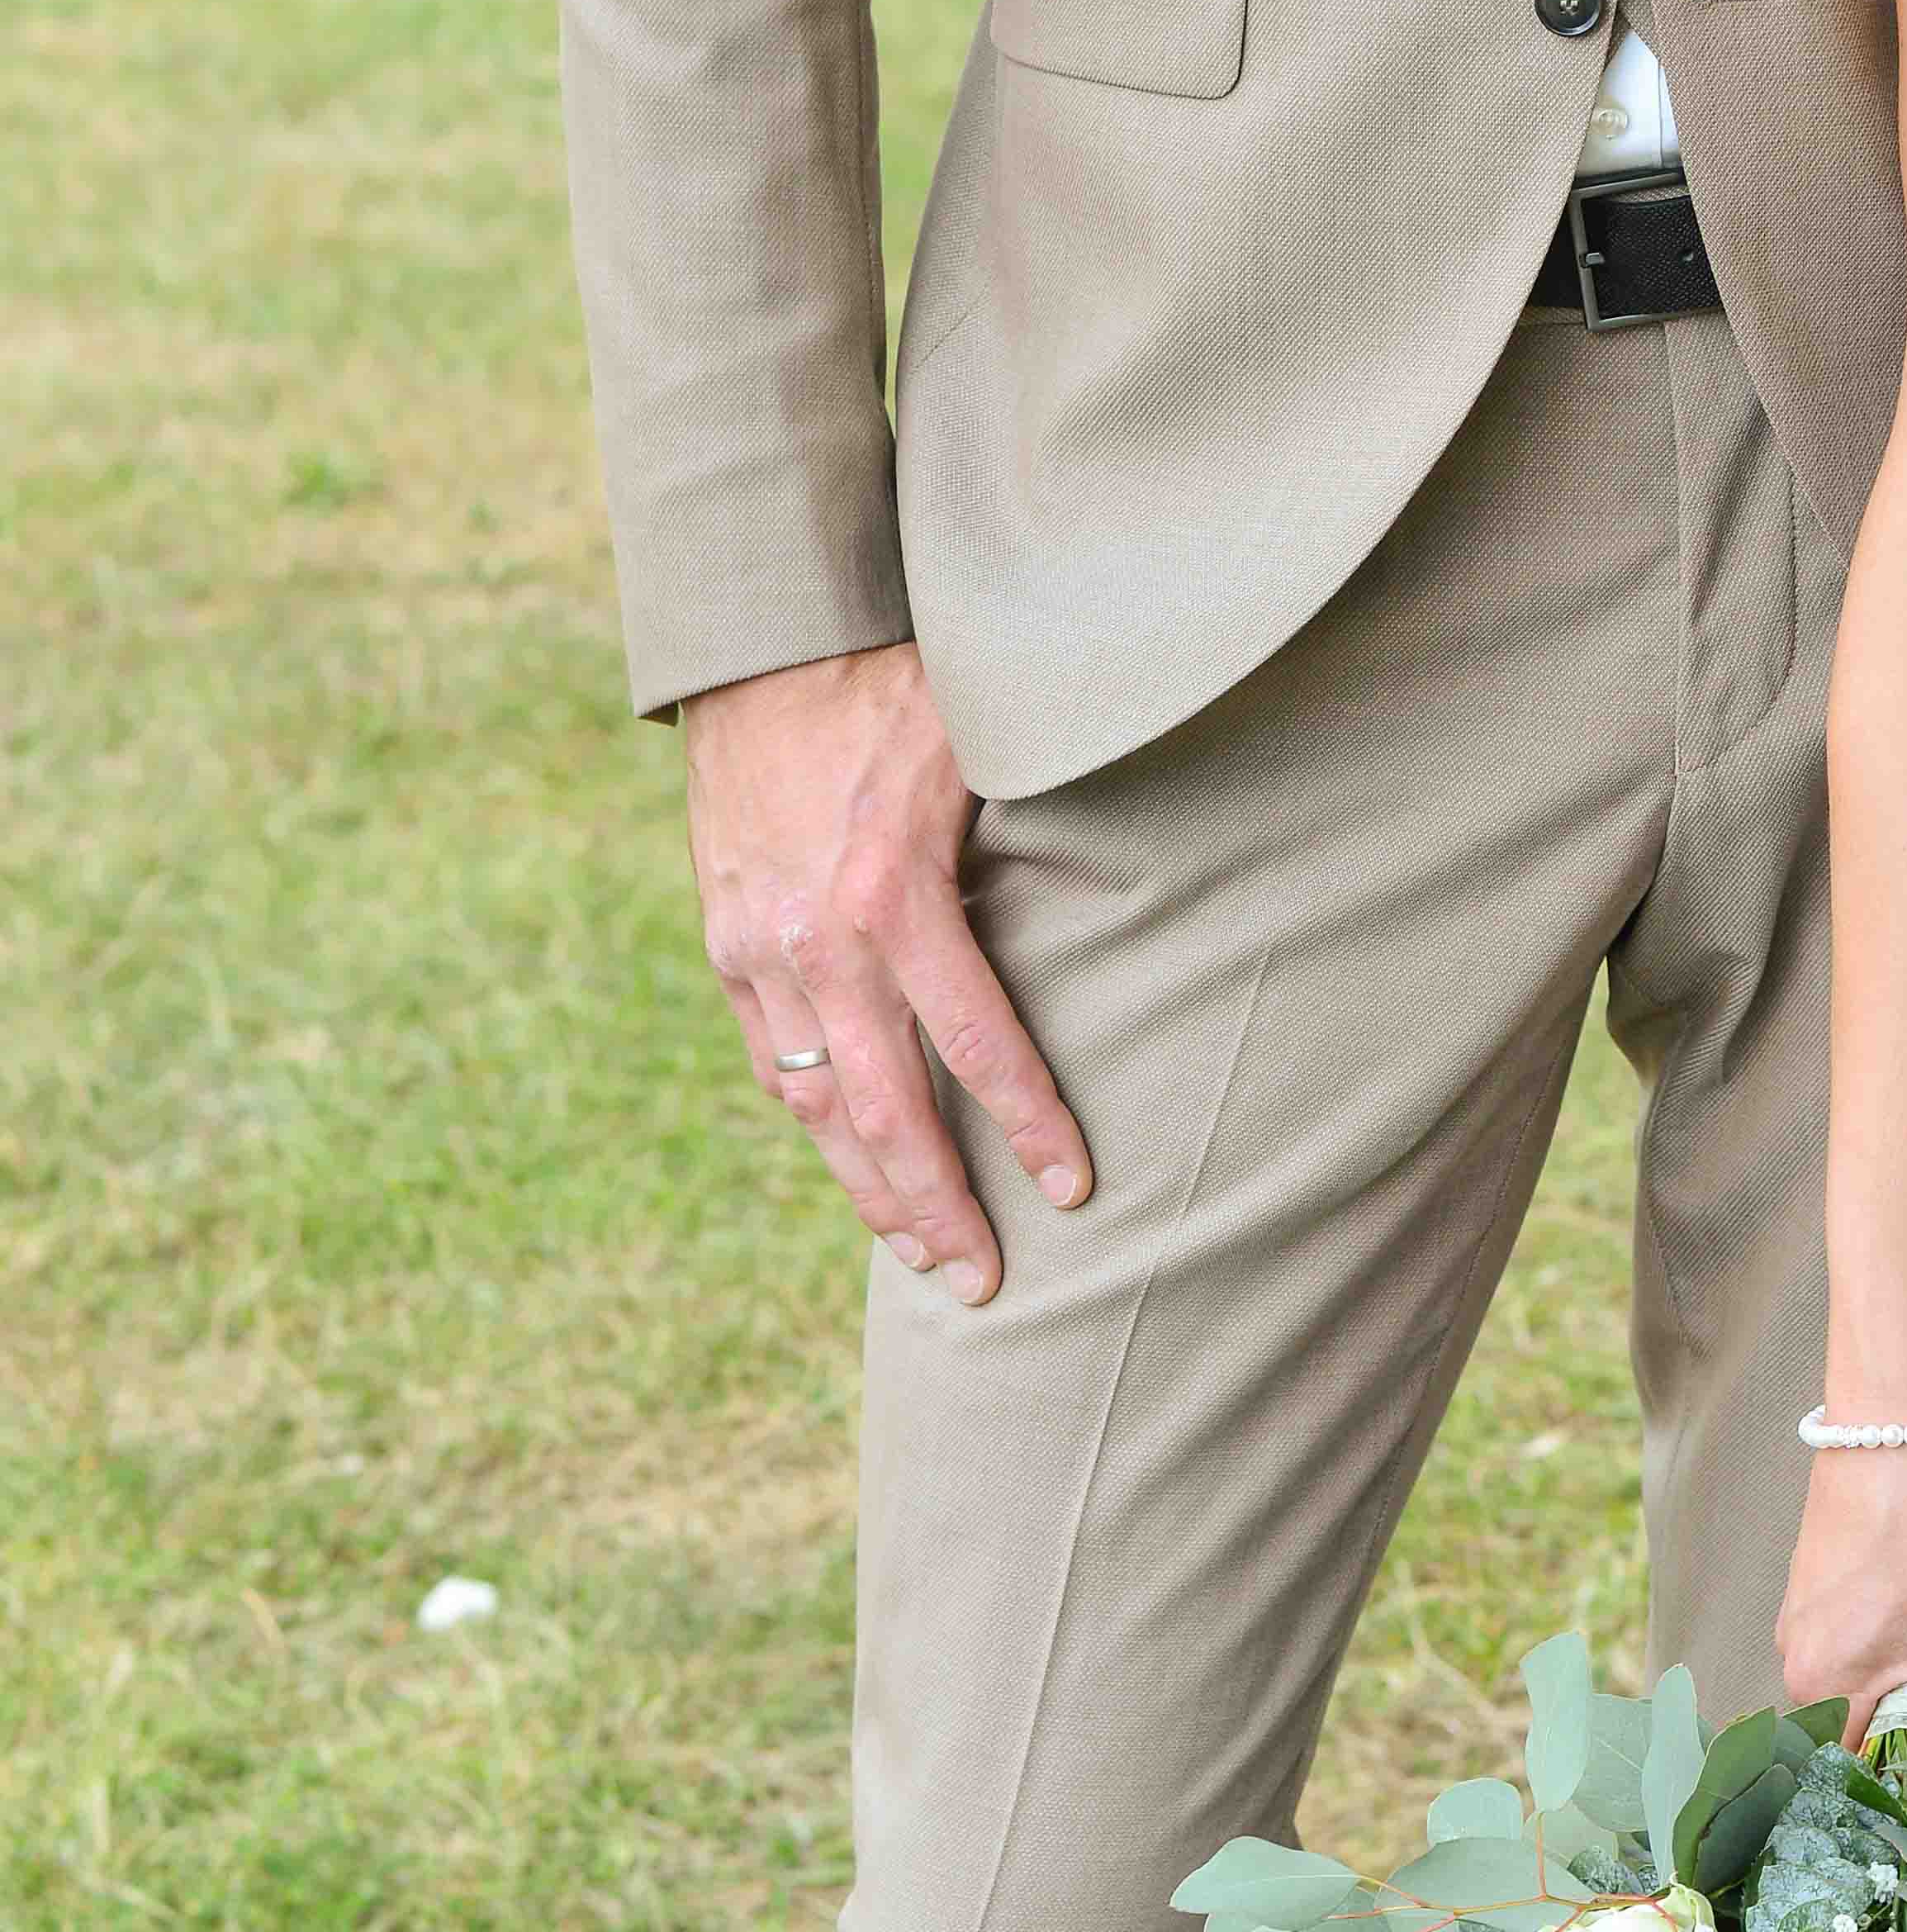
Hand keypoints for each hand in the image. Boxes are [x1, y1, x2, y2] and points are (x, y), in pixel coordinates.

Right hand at [680, 637, 1088, 1300]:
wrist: (761, 646)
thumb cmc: (898, 682)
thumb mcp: (983, 740)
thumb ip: (1047, 821)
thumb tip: (1154, 858)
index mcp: (890, 893)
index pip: (975, 1045)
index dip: (1029, 1125)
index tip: (1074, 1191)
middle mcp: (817, 940)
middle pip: (884, 1110)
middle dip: (939, 1206)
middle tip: (988, 1284)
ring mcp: (759, 951)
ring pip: (816, 1107)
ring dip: (872, 1191)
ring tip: (925, 1257)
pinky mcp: (727, 945)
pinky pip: (773, 1063)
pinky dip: (815, 1125)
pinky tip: (856, 1170)